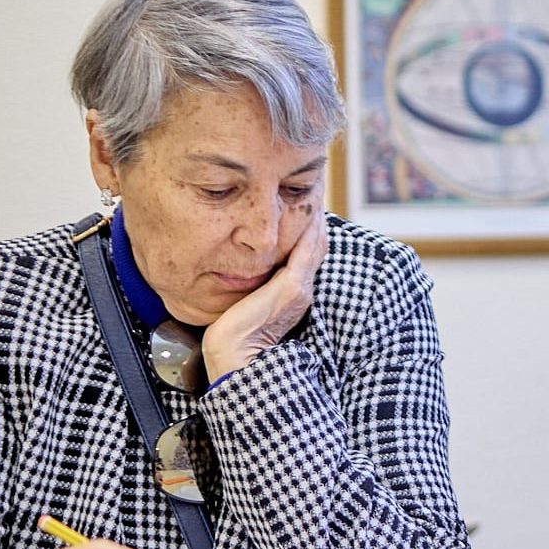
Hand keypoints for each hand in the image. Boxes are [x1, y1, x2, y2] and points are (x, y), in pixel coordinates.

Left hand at [203, 209, 325, 378]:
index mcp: (293, 294)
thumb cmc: (232, 338)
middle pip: (315, 245)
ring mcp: (299, 287)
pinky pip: (306, 250)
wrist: (235, 358)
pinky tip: (308, 209)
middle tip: (308, 190)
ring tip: (310, 193)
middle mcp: (301, 289)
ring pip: (314, 243)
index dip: (307, 230)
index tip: (300, 207)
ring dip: (314, 217)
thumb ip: (247, 287)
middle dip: (313, 218)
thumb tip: (235, 270)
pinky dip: (310, 228)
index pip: (306, 254)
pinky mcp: (291, 286)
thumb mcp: (242, 306)